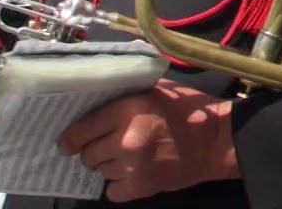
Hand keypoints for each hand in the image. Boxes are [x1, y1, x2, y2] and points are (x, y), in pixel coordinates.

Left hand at [57, 80, 239, 202]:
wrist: (215, 141)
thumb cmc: (187, 110)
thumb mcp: (155, 90)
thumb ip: (126, 94)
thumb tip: (95, 99)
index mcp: (126, 110)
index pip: (82, 129)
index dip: (71, 138)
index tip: (66, 143)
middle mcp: (124, 139)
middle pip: (88, 154)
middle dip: (93, 151)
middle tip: (106, 147)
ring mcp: (131, 165)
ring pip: (100, 171)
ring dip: (108, 165)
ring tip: (125, 157)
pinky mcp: (140, 186)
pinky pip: (112, 191)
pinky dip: (119, 184)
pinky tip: (131, 173)